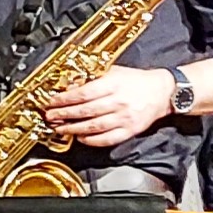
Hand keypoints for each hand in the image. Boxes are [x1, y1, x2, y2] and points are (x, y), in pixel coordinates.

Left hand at [40, 65, 176, 150]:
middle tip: (50, 116)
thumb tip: (71, 84)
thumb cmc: (136, 81)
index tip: (52, 101)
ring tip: (60, 128)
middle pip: (85, 111)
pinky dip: (91, 140)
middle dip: (64, 115)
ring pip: (93, 127)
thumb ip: (93, 77)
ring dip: (73, 129)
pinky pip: (107, 139)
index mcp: (114, 84)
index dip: (65, 99)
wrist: (162, 92)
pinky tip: (80, 138)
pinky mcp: (129, 131)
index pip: (84, 93)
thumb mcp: (114, 72)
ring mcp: (124, 118)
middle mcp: (118, 102)